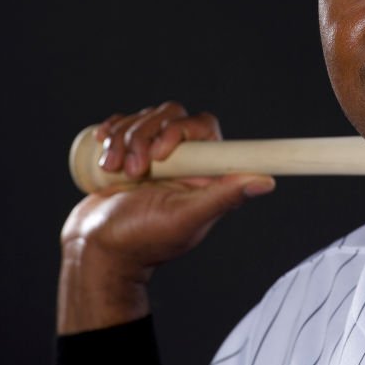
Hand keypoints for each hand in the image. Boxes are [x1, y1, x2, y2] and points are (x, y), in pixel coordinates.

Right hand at [57, 102, 274, 333]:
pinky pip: (122, 122)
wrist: (96, 249)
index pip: (202, 126)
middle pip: (169, 115)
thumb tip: (267, 182)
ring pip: (144, 118)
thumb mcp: (184, 219)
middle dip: (143, 138)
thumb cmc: (140, 241)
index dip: (179, 130)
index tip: (160, 154)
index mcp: (203, 172)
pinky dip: (110, 131)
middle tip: (133, 172)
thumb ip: (223, 198)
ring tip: (112, 172)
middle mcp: (182, 160)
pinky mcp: (127, 151)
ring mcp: (153, 154)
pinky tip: (102, 148)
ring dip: (122, 140)